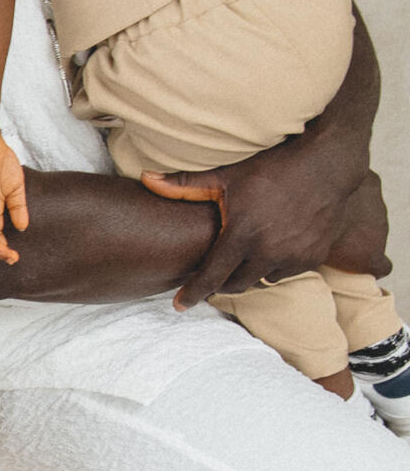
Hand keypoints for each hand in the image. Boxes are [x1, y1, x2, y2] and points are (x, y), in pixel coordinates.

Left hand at [150, 135, 383, 311]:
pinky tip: (271, 248)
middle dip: (221, 282)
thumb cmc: (271, 168)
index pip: (211, 276)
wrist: (326, 164)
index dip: (193, 293)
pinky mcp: (313, 257)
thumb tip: (146, 178)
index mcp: (241, 233)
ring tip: (244, 255)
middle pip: (234, 284)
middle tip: (214, 273)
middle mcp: (267, 250)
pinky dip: (274, 265)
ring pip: (260, 280)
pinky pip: (285, 272)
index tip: (179, 305)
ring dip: (248, 273)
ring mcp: (293, 256)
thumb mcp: (226, 175)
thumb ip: (185, 185)